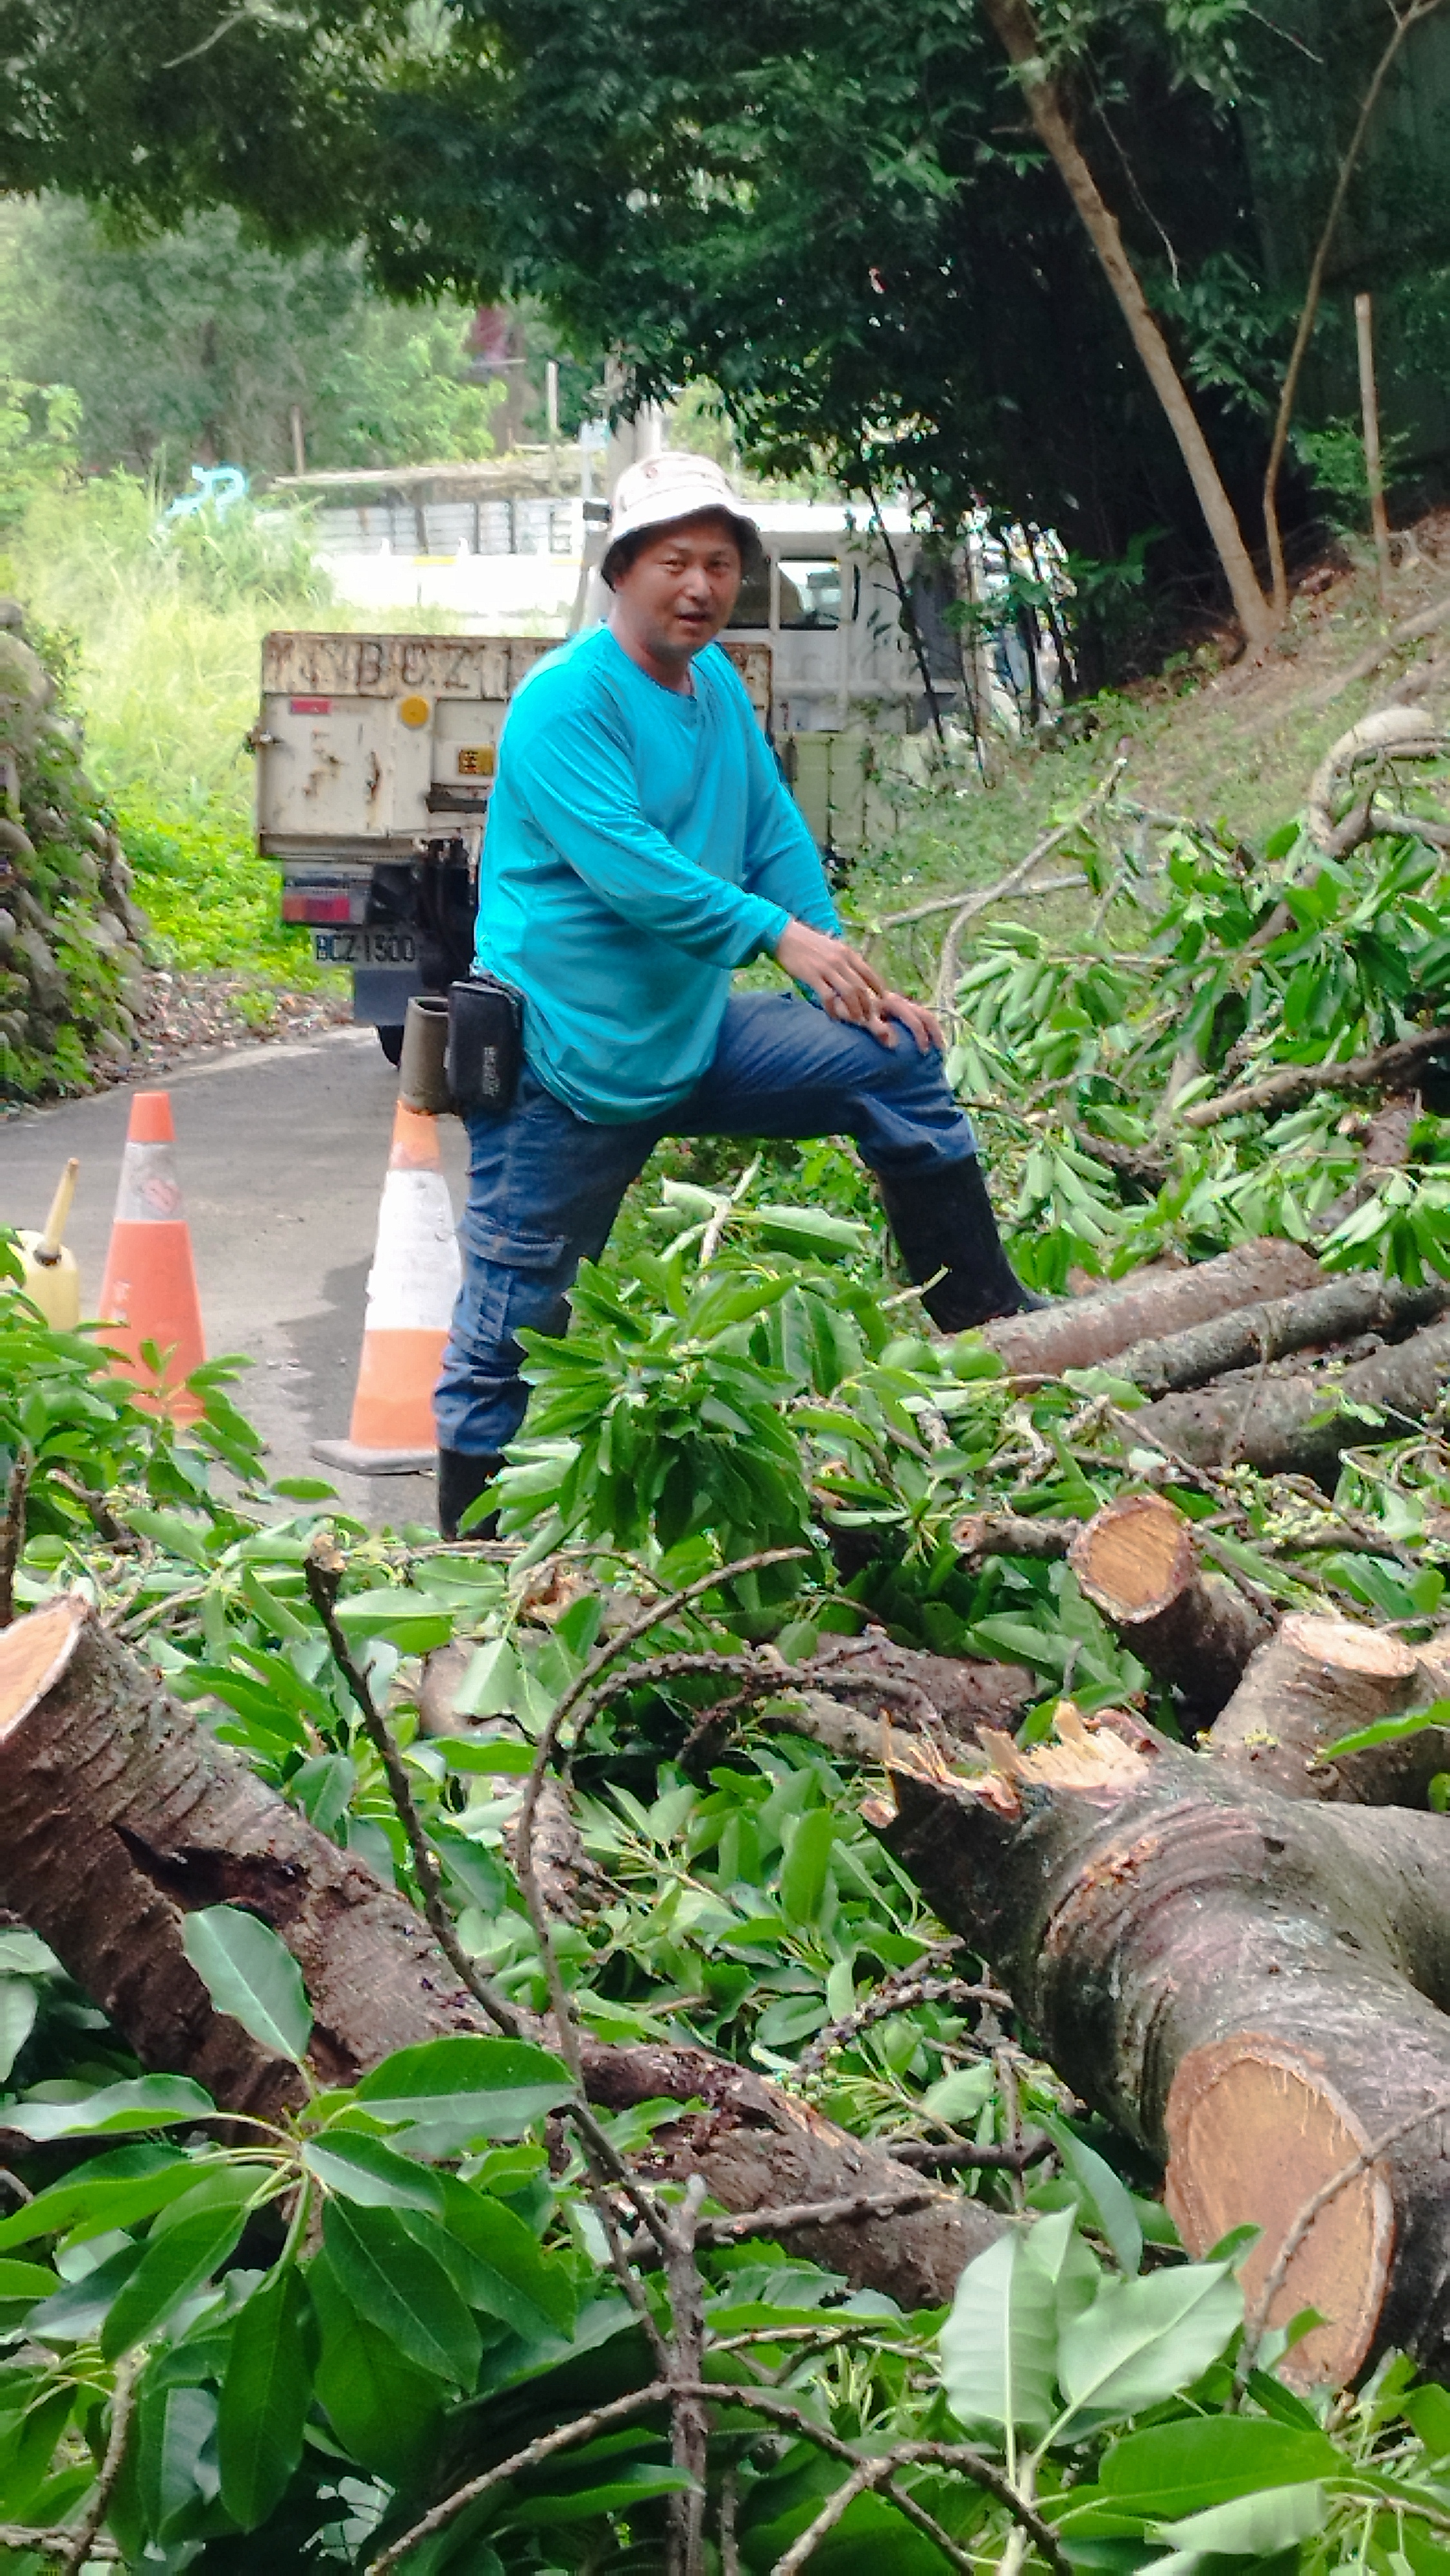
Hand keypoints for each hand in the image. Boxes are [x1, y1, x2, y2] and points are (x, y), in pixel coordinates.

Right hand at [773, 920, 942, 1052]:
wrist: (783, 934)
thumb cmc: (806, 943)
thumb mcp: (831, 946)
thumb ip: (843, 959)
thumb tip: (853, 973)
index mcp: (847, 952)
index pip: (869, 972)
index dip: (878, 988)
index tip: (883, 1000)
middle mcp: (840, 959)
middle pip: (861, 986)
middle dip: (868, 1004)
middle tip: (870, 1017)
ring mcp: (826, 967)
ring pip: (849, 993)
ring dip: (854, 1009)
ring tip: (855, 1020)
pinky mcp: (812, 975)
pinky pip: (828, 996)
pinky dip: (833, 1009)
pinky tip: (833, 1016)